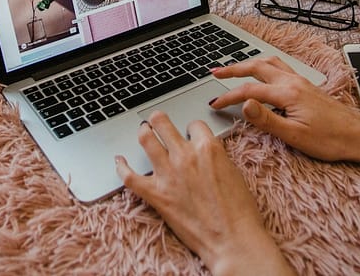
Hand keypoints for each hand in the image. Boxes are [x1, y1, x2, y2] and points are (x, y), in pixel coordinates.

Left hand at [116, 111, 291, 275]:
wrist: (232, 239)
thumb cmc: (239, 211)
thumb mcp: (233, 171)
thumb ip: (215, 157)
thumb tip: (204, 153)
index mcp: (208, 148)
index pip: (194, 125)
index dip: (192, 129)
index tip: (190, 133)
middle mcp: (185, 156)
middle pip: (163, 123)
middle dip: (159, 120)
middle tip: (157, 121)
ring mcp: (168, 174)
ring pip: (145, 140)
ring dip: (143, 133)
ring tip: (143, 132)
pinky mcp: (156, 195)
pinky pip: (130, 177)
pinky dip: (121, 167)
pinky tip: (119, 161)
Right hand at [209, 56, 359, 161]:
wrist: (358, 135)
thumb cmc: (330, 140)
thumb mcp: (294, 135)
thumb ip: (266, 119)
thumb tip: (244, 103)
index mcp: (287, 93)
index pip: (249, 91)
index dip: (228, 97)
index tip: (213, 104)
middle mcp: (293, 82)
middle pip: (257, 67)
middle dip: (233, 69)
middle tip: (215, 73)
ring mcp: (301, 81)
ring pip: (269, 63)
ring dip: (249, 64)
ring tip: (235, 69)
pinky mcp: (306, 86)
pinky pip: (280, 67)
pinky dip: (265, 66)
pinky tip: (263, 73)